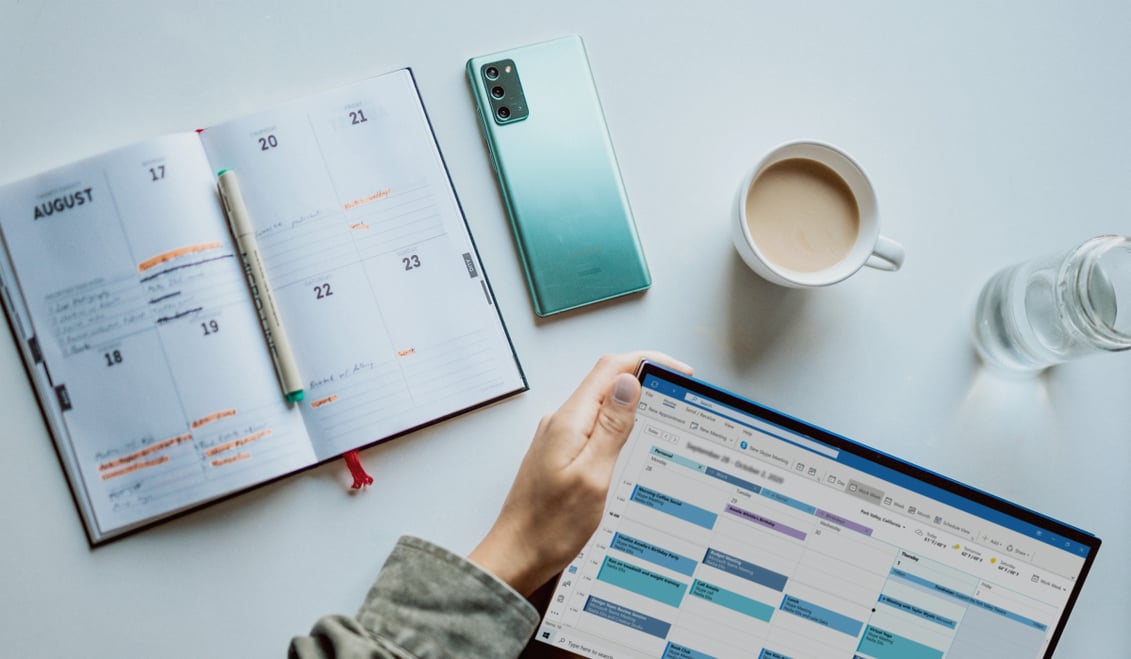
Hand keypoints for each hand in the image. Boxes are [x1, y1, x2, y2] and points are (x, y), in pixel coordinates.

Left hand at [469, 351, 692, 595]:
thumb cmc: (550, 526)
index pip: (611, 368)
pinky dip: (619, 426)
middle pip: (607, 381)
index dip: (648, 360)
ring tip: (664, 415)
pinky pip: (594, 426)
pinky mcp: (560, 453)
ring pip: (602, 404)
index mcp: (569, 421)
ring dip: (633, 403)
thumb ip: (611, 428)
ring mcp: (559, 437)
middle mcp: (561, 422)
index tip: (679, 370)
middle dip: (645, 378)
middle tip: (679, 393)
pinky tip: (633, 442)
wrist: (517, 555)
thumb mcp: (593, 476)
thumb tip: (629, 383)